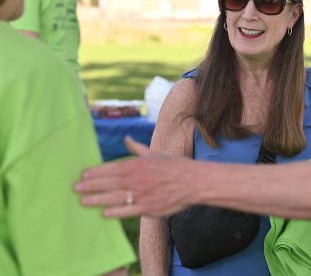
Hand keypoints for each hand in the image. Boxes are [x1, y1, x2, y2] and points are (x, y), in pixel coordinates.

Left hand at [74, 136, 195, 217]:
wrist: (193, 181)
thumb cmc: (175, 166)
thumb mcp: (155, 154)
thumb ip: (138, 149)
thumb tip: (127, 139)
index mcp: (138, 165)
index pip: (112, 168)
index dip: (96, 172)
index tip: (83, 175)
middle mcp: (137, 179)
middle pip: (109, 183)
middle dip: (91, 186)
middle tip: (76, 188)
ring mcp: (142, 194)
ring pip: (114, 197)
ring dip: (97, 199)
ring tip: (83, 201)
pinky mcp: (148, 207)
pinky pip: (128, 210)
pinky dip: (115, 212)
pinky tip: (104, 213)